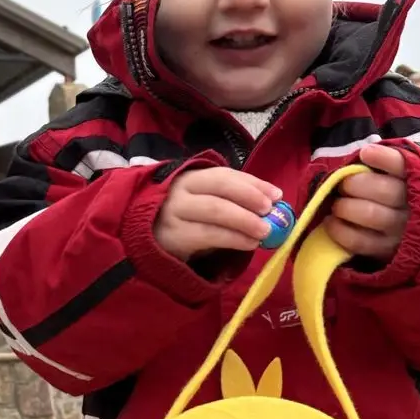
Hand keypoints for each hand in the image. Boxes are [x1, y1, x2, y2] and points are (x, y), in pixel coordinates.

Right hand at [155, 167, 282, 260]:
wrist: (143, 241)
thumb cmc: (183, 222)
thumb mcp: (201, 204)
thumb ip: (230, 201)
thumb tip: (272, 204)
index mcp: (190, 178)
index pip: (224, 174)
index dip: (252, 183)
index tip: (276, 195)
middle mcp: (180, 190)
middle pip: (219, 187)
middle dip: (249, 196)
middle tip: (271, 210)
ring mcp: (174, 212)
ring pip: (215, 210)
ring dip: (245, 220)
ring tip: (265, 231)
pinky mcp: (173, 236)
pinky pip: (208, 235)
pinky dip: (234, 239)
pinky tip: (249, 243)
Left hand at [326, 144, 409, 260]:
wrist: (413, 232)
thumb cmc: (399, 193)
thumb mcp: (401, 174)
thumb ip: (388, 163)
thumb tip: (365, 154)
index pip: (405, 166)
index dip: (384, 159)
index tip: (366, 154)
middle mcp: (414, 207)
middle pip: (385, 191)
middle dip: (355, 184)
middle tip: (344, 184)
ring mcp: (401, 232)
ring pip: (370, 214)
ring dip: (345, 206)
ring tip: (337, 204)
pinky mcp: (386, 251)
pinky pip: (359, 241)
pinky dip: (339, 230)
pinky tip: (331, 222)